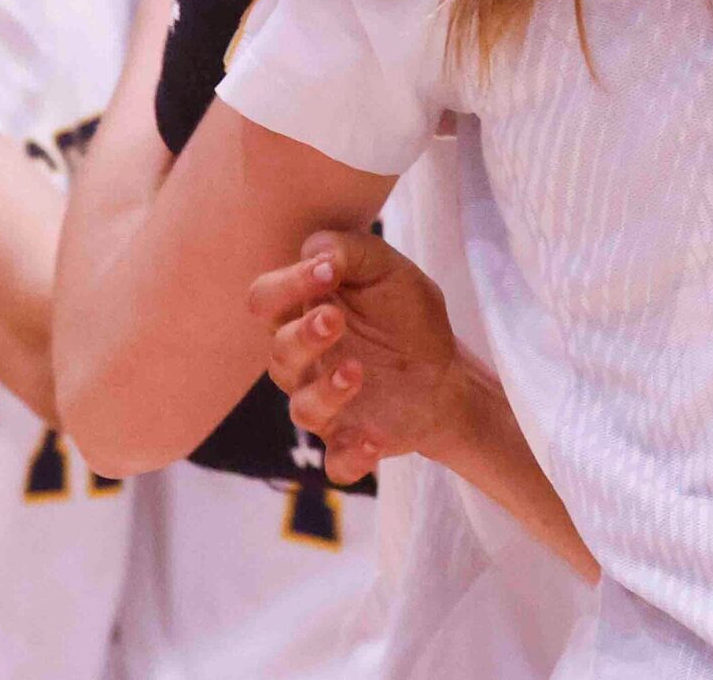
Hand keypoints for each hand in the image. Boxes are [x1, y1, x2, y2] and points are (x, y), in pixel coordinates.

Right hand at [250, 228, 470, 482]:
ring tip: (356, 372)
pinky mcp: (352, 440)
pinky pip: (337, 461)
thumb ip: (350, 251)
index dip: (286, 285)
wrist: (447, 370)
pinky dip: (351, 457)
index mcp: (302, 314)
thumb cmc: (405, 313)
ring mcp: (326, 405)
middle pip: (277, 354)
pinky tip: (373, 440)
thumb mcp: (386, 268)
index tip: (326, 271)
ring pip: (302, 409)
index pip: (266, 300)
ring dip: (326, 392)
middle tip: (334, 320)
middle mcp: (303, 363)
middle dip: (302, 337)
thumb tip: (318, 256)